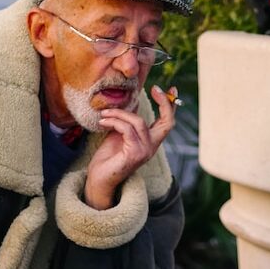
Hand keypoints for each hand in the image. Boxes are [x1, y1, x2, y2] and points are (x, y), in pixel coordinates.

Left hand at [85, 85, 176, 209]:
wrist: (99, 179)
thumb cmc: (108, 158)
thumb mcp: (119, 134)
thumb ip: (128, 121)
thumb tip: (131, 102)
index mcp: (151, 142)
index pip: (167, 122)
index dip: (170, 105)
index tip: (169, 88)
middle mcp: (152, 147)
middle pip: (167, 123)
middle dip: (164, 103)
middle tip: (155, 89)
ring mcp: (145, 151)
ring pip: (138, 122)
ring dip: (119, 113)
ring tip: (104, 113)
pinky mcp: (134, 154)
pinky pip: (126, 129)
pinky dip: (114, 121)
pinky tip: (103, 121)